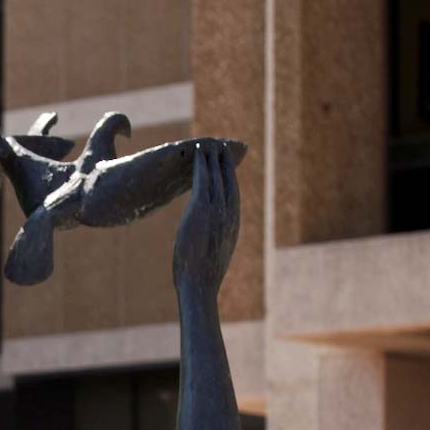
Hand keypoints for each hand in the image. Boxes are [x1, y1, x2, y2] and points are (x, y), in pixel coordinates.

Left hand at [172, 140, 239, 299]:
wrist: (200, 286)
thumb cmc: (202, 279)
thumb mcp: (213, 256)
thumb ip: (215, 243)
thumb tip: (212, 244)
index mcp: (232, 225)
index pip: (233, 194)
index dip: (231, 178)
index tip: (229, 165)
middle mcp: (228, 214)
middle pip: (228, 181)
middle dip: (226, 163)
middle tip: (223, 147)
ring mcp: (216, 211)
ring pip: (216, 177)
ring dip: (213, 158)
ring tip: (210, 143)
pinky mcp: (201, 210)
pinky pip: (201, 180)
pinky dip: (200, 164)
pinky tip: (196, 153)